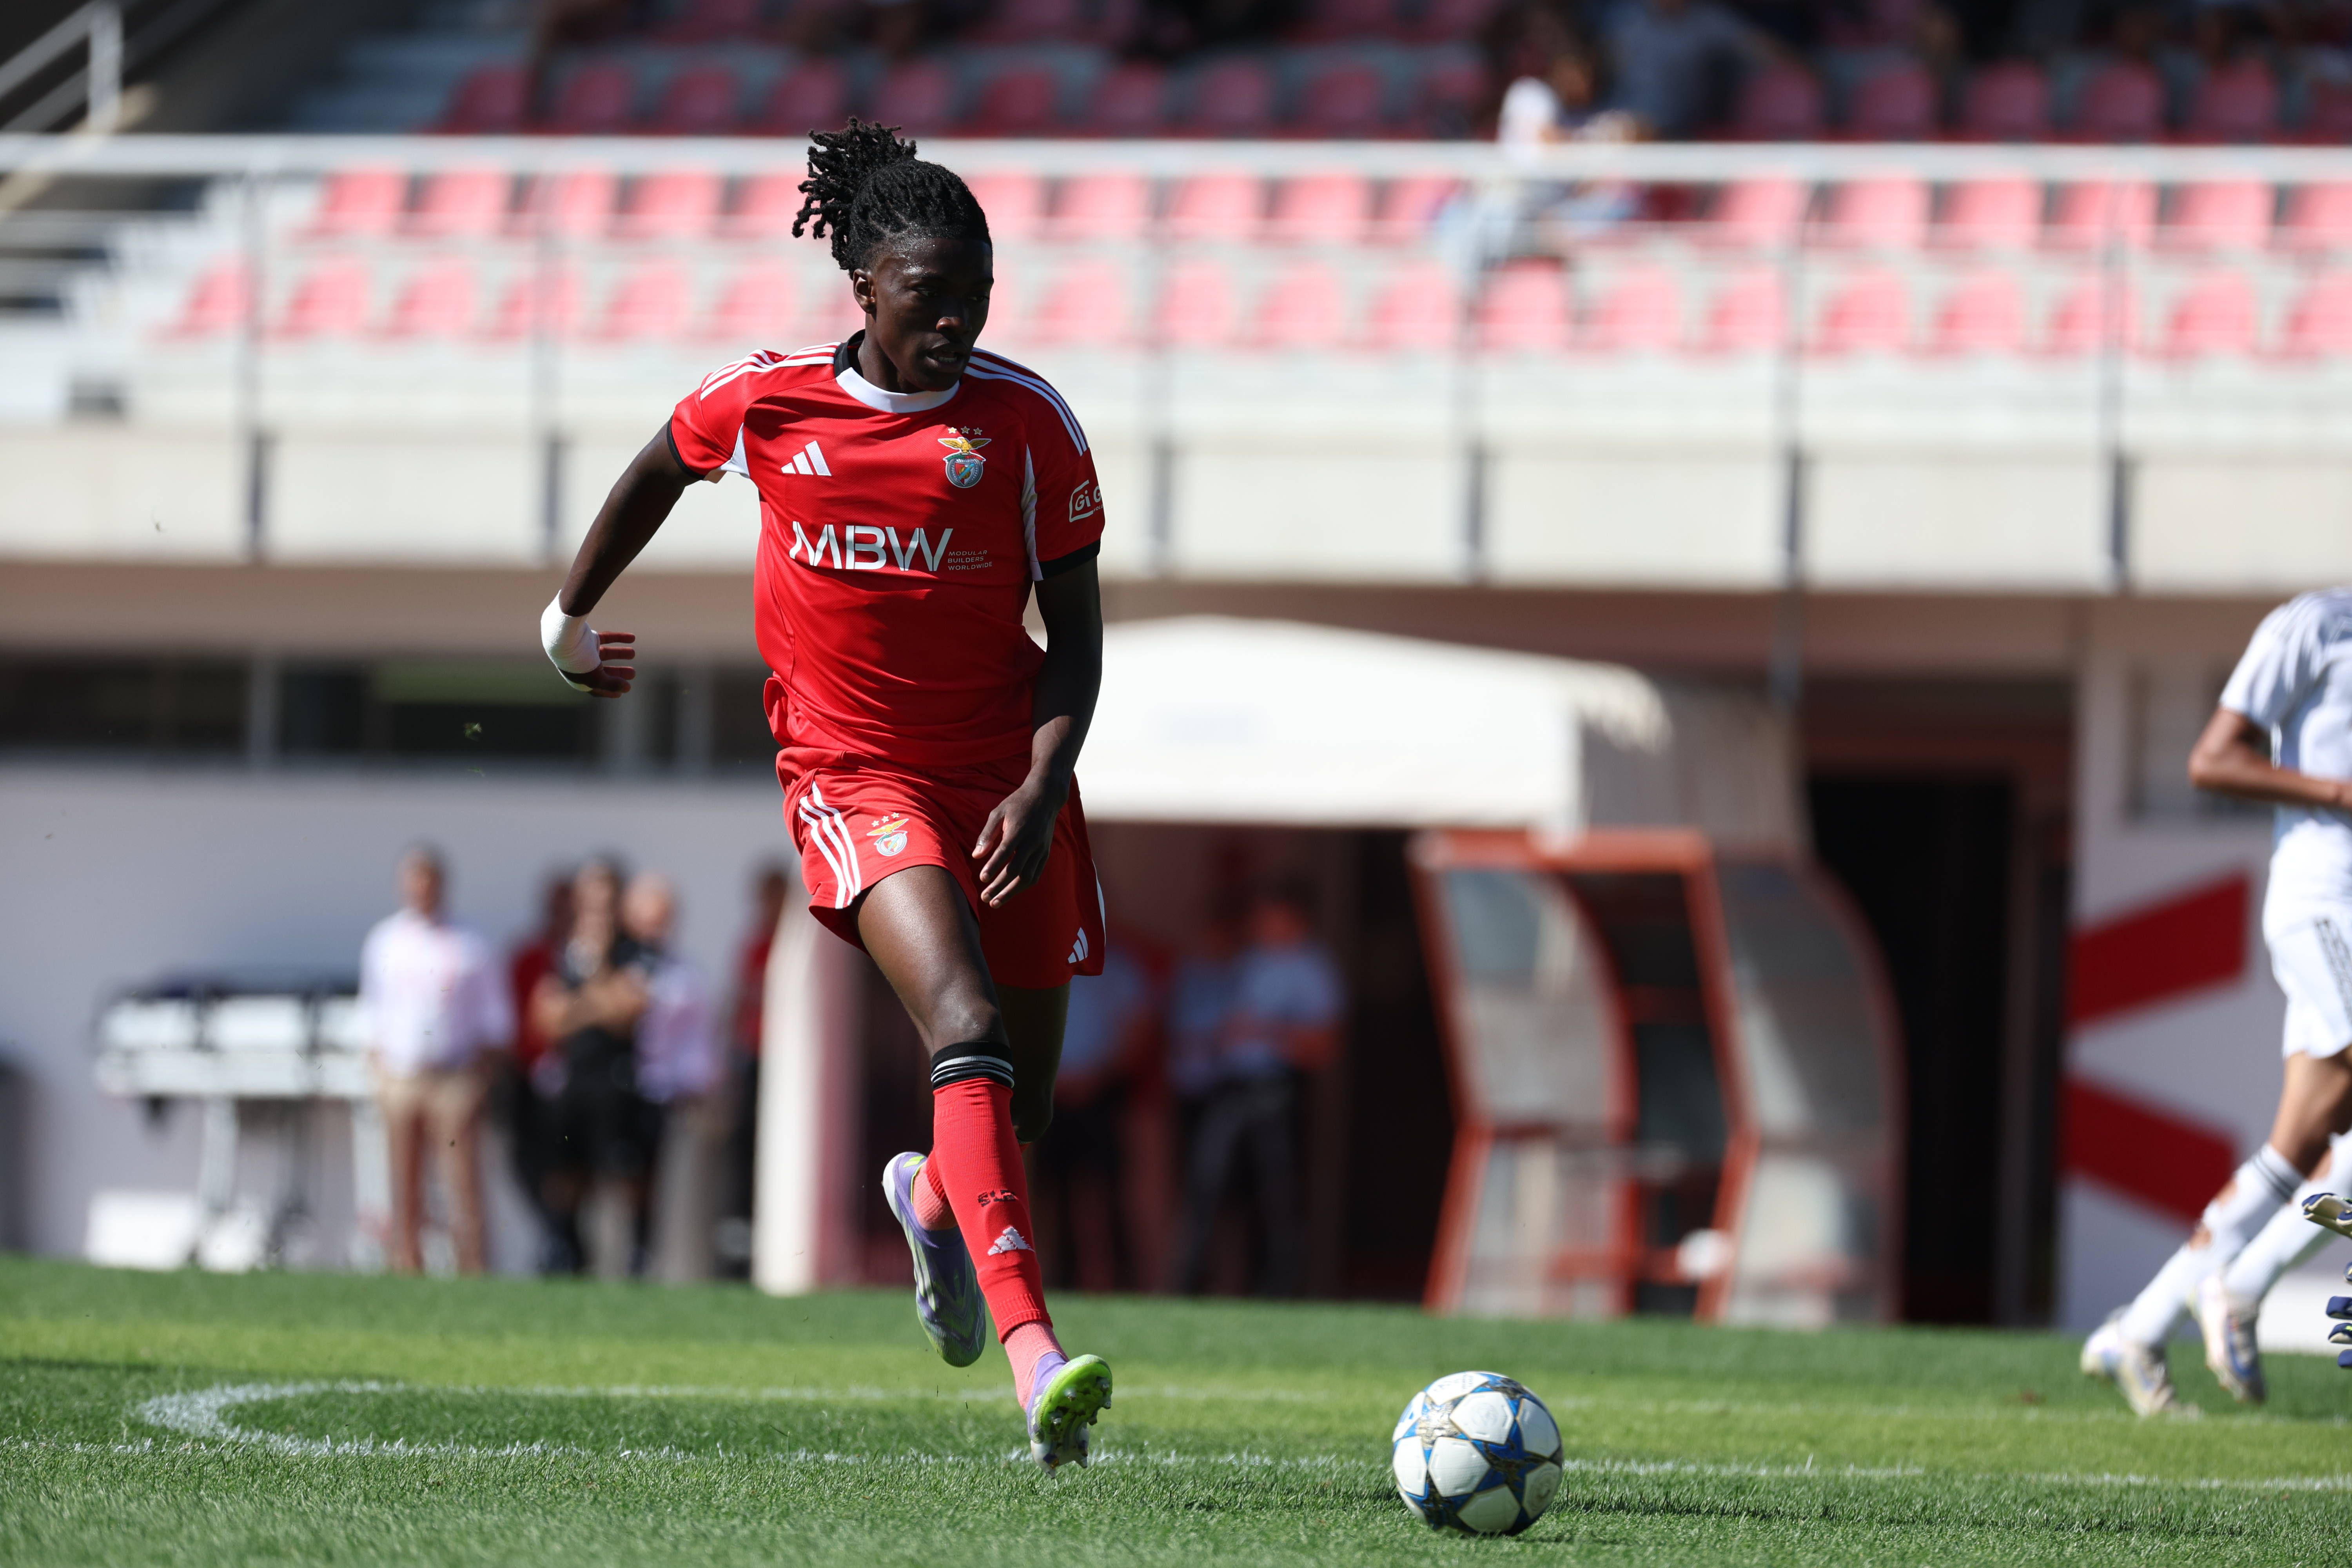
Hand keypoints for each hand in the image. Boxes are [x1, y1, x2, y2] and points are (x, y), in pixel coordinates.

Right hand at [576, 631, 636, 698]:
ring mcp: (585, 650)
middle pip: (603, 671)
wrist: (564, 637)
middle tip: (632, 673)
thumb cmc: (578, 661)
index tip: (622, 692)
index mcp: (580, 678)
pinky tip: (632, 638)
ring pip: (605, 653)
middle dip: (618, 672)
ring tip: (632, 653)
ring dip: (619, 653)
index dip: (609, 691)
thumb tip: (627, 688)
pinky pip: (606, 637)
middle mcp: (582, 664)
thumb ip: (611, 684)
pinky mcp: (588, 636)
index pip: (596, 688)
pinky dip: (619, 638)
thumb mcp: (596, 677)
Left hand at [971, 776, 1064, 905]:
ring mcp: (1040, 849)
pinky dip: (1022, 886)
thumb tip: (976, 856)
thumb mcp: (998, 813)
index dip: (993, 867)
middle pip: (1015, 870)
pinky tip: (1011, 893)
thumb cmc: (1017, 804)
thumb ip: (987, 834)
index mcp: (1018, 830)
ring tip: (995, 902)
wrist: (1046, 797)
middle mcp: (1031, 842)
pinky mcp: (1045, 854)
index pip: (1005, 852)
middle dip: (999, 887)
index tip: (982, 878)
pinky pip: (1035, 875)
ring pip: (1027, 877)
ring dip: (1011, 892)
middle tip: (985, 898)